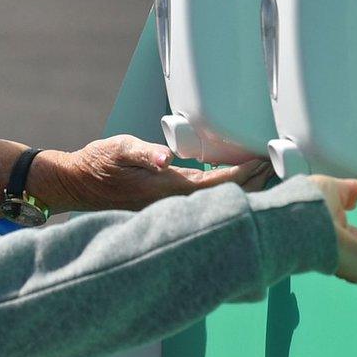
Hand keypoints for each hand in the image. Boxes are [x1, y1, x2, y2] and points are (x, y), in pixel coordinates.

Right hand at [31, 135, 271, 213]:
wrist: (77, 184)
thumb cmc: (98, 163)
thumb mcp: (118, 147)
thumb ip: (144, 151)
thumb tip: (165, 158)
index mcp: (167, 190)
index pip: (217, 185)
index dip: (243, 174)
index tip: (264, 159)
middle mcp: (174, 205)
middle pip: (224, 198)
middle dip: (253, 182)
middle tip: (279, 164)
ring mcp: (172, 208)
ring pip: (217, 202)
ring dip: (243, 188)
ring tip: (268, 172)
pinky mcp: (169, 206)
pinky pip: (205, 201)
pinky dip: (226, 190)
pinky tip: (236, 181)